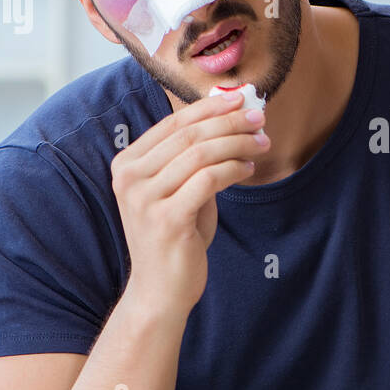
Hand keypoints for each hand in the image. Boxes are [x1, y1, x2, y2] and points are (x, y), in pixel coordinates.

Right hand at [110, 91, 269, 315]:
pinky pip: (208, 180)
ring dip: (238, 144)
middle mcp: (129, 178)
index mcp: (127, 164)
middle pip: (189, 135)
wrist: (160, 290)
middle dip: (230, 122)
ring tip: (262, 144)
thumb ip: (194, 158)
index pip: (173, 124)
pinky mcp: (166, 219)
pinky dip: (233, 169)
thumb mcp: (179, 190)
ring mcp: (144, 199)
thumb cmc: (176, 236)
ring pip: (201, 154)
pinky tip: (248, 169)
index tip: (241, 99)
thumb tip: (231, 117)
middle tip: (260, 119)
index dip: (210, 108)